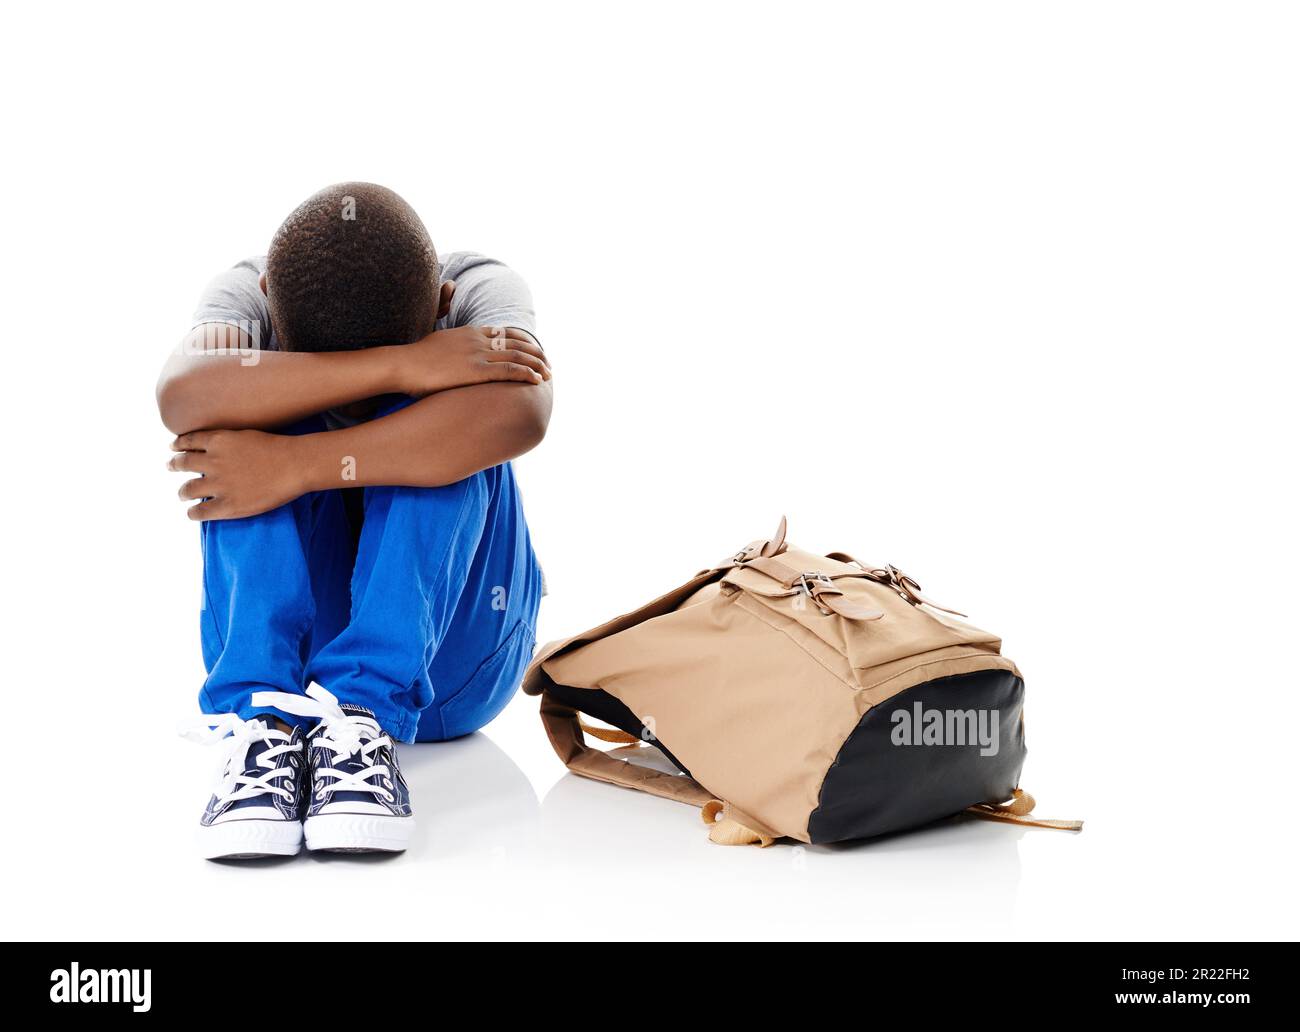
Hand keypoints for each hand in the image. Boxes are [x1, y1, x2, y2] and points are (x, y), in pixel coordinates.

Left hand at [168, 430, 306, 520]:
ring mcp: (218, 484)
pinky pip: (199, 512)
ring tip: (182, 494)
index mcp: (217, 441)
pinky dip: (192, 513)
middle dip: (174, 465)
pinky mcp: (227, 505)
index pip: (188, 441)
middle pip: (183, 463)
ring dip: (182, 492)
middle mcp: (212, 461)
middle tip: (171, 467)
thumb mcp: (245, 434)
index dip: (178, 445)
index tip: (173, 449)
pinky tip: (192, 513)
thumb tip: (215, 448)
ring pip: (186, 489)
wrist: (295, 465)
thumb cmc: (277, 448)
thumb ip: (227, 441)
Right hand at [398, 325, 550, 396]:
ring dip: (536, 365)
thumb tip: (451, 328)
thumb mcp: (435, 338)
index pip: (504, 332)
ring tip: (548, 374)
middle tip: (548, 364)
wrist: (401, 364)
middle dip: (535, 354)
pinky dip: (526, 374)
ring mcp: (476, 354)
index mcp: (469, 332)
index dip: (523, 341)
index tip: (534, 351)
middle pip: (515, 343)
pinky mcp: (475, 371)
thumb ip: (449, 334)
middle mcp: (476, 339)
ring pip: (516, 356)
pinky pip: (508, 370)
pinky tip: (536, 380)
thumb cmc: (415, 358)